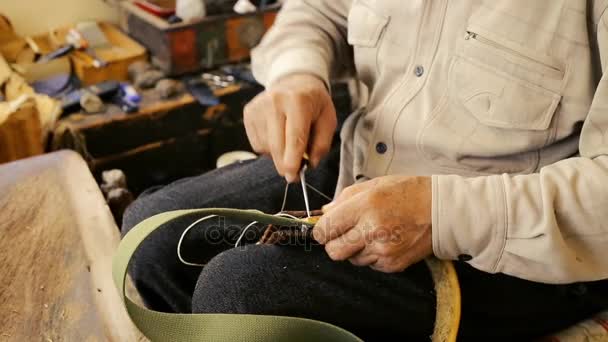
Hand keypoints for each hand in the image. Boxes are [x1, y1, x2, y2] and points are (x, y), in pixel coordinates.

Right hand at [243, 73, 336, 181]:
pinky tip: (277, 135)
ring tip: (289, 141)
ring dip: (278, 154)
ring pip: (266, 147)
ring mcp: (259, 107)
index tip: (293, 177)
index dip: (293, 160)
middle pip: (277, 145)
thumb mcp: (328, 119)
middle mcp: (275, 101)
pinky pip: (257, 144)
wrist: (294, 81)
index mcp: (298, 101)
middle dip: (285, 165)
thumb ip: (322, 144)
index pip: (294, 137)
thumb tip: (310, 164)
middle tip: (293, 174)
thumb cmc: (313, 103)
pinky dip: (268, 148)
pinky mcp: (249, 113)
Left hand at [313, 176, 432, 272]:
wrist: (442, 210)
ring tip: (372, 233)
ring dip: (355, 249)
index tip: (324, 228)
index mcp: (364, 207)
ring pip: (351, 260)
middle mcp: (372, 231)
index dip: (321, 230)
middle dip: (334, 243)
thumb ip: (344, 199)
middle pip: (333, 251)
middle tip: (343, 233)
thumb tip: (325, 213)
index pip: (325, 229)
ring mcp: (383, 250)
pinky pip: (369, 265)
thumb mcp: (373, 185)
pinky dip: (372, 255)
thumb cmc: (407, 192)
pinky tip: (385, 240)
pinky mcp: (392, 264)